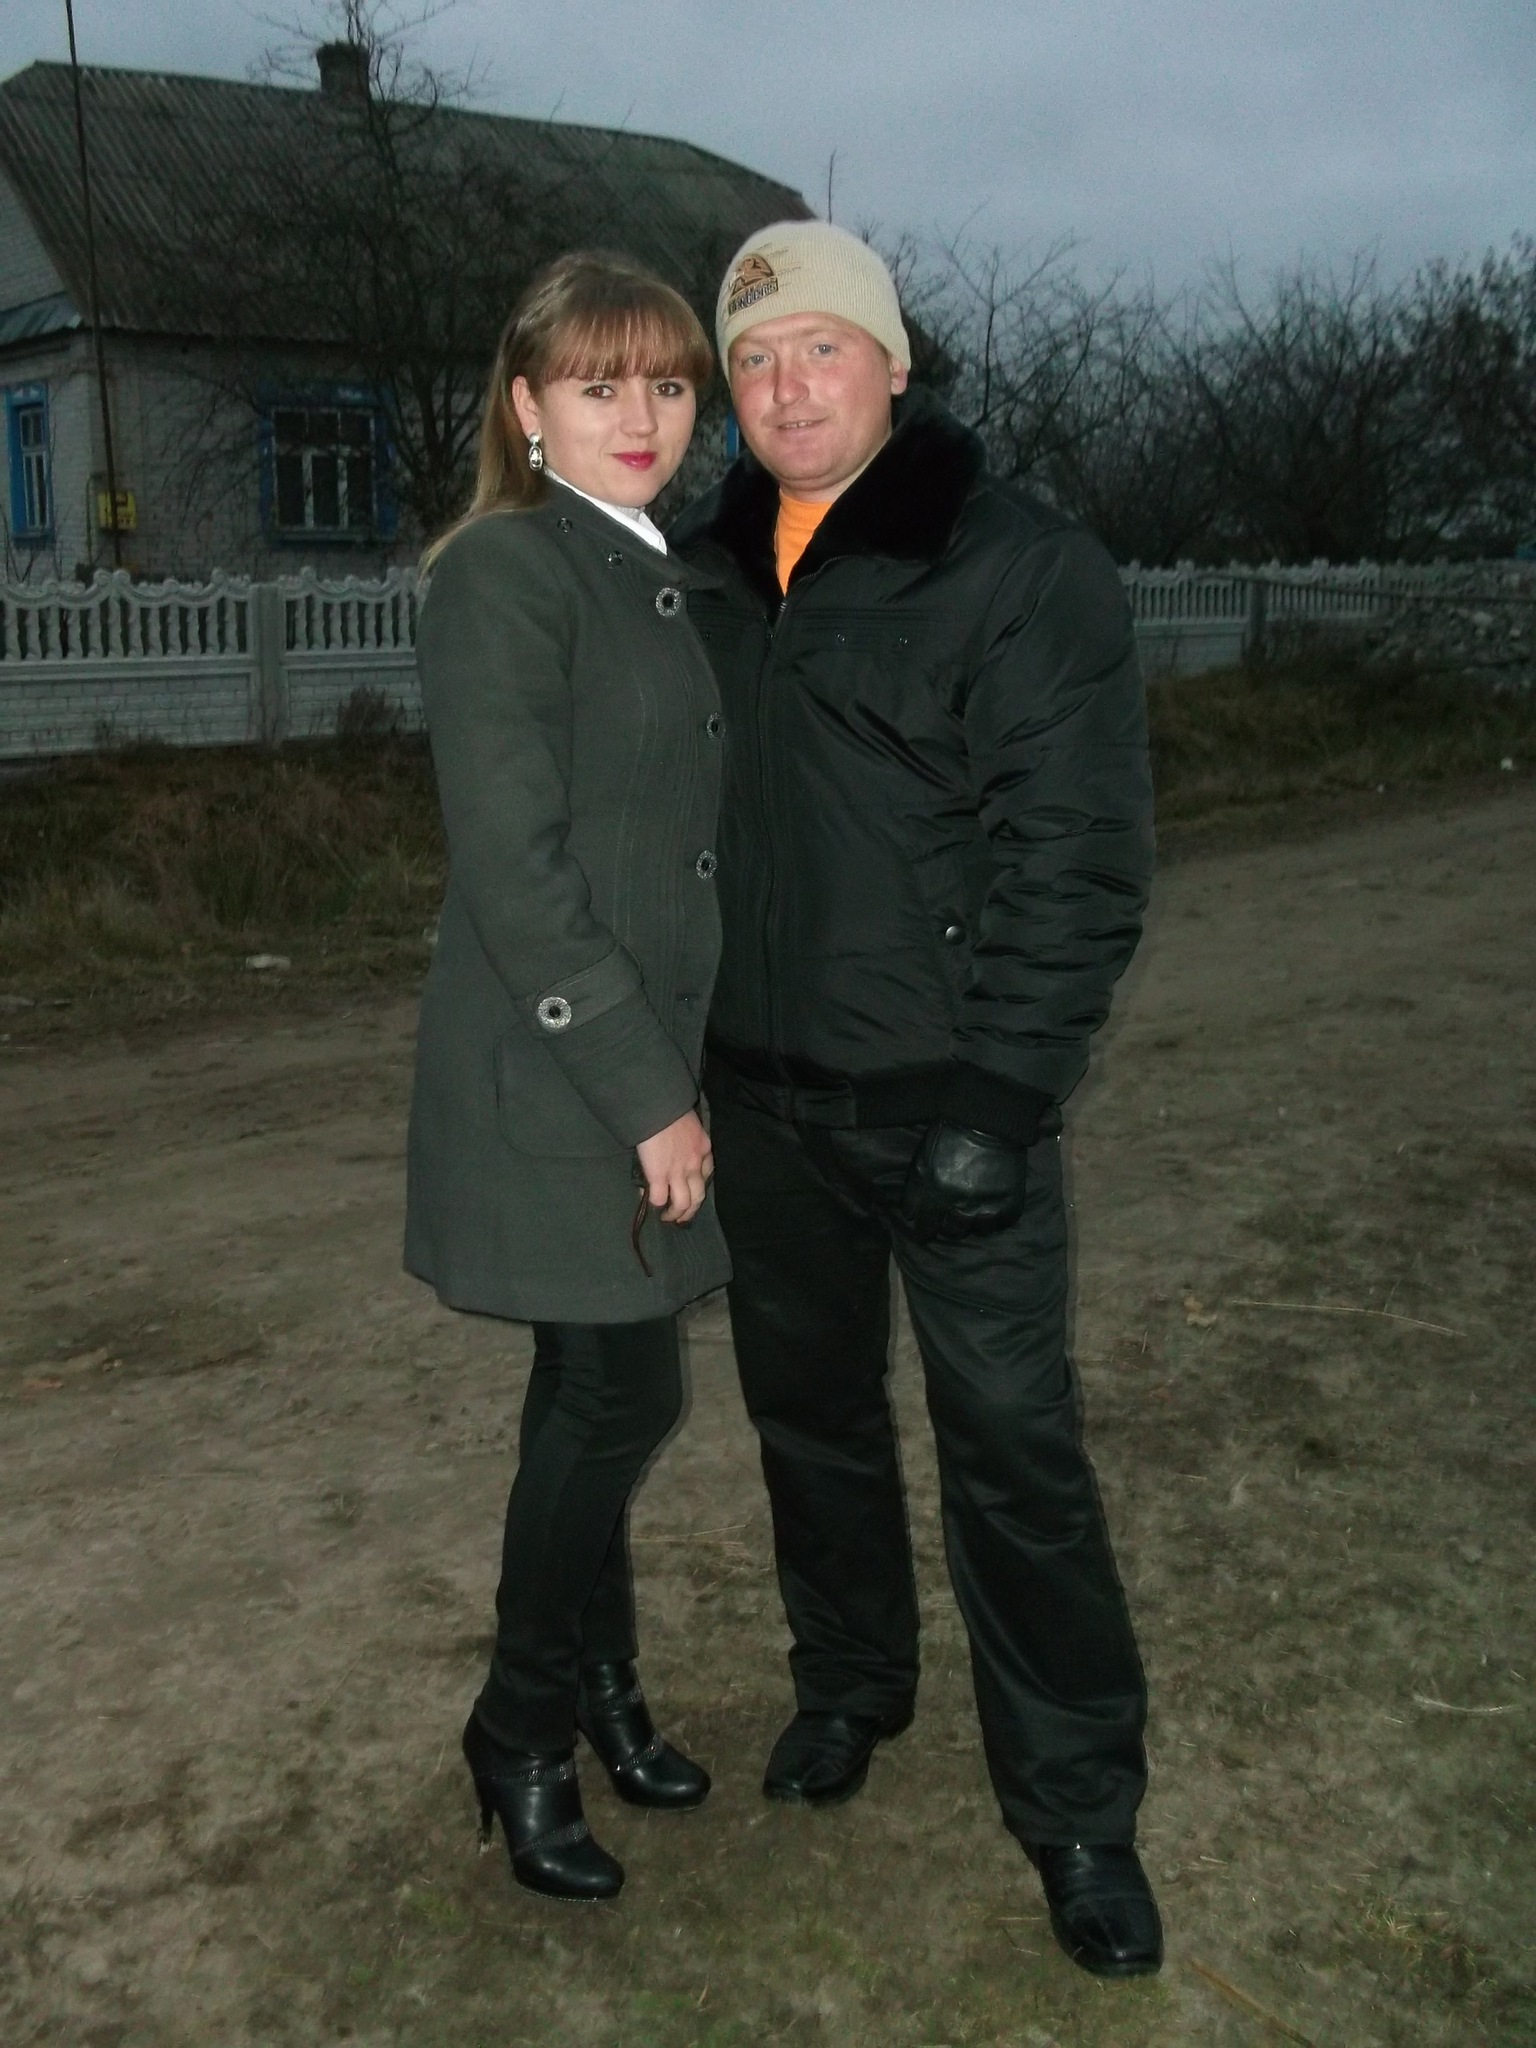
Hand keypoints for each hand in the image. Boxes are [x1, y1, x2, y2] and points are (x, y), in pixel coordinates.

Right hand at [635, 1109, 712, 1223]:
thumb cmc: (670, 1108)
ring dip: (675, 1214)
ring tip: (667, 1217)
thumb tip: (673, 1148)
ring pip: (683, 1204)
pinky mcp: (659, 1176)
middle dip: (690, 1210)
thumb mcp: (689, 1122)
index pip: (706, 1174)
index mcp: (704, 1148)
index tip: (691, 1191)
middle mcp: (695, 1165)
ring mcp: (678, 1172)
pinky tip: (649, 1203)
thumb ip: (687, 1137)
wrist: (659, 1107)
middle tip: (682, 1217)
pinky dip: (655, 1203)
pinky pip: (659, 1199)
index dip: (698, 1186)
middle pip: (698, 1197)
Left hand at [898, 1121, 1029, 1242]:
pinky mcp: (1010, 1203)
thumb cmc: (950, 1137)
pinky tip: (989, 1206)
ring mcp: (988, 1206)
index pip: (926, 1227)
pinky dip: (994, 1219)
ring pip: (976, 1231)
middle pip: (952, 1232)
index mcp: (938, 1193)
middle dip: (948, 1226)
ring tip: (971, 1210)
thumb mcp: (922, 1160)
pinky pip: (1000, 1224)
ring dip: (971, 1223)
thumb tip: (911, 1217)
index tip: (926, 1231)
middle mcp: (962, 1204)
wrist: (988, 1121)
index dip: (924, 1231)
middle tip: (950, 1216)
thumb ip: (914, 1191)